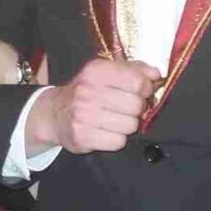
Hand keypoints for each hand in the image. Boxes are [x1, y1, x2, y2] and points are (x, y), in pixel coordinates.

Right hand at [26, 58, 161, 154]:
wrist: (54, 113)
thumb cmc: (87, 91)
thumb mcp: (106, 72)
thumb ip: (134, 69)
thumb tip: (157, 75)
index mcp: (96, 71)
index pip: (138, 81)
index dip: (145, 88)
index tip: (140, 91)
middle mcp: (87, 91)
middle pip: (136, 105)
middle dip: (137, 109)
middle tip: (126, 108)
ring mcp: (83, 115)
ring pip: (130, 125)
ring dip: (127, 125)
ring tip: (115, 120)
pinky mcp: (82, 137)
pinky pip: (118, 141)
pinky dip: (116, 139)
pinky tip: (106, 131)